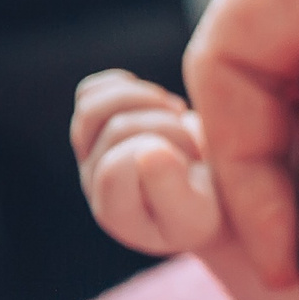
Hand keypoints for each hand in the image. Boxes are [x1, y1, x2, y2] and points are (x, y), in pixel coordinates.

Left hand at [73, 70, 226, 257]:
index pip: (114, 169)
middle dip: (166, 126)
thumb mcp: (199, 212)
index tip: (195, 157)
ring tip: (177, 116)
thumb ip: (172, 190)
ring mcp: (89, 152)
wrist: (209, 191)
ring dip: (145, 100)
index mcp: (117, 213)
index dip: (159, 149)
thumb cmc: (208, 207)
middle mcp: (94, 183)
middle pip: (115, 130)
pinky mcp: (92, 125)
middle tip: (196, 143)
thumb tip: (150, 150)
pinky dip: (127, 86)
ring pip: (91, 106)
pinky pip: (90, 91)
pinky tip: (160, 104)